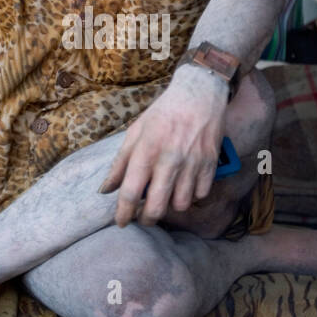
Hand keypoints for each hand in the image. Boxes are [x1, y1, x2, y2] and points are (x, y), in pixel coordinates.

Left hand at [99, 66, 227, 226]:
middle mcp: (169, 160)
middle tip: (143, 217)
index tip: (121, 222)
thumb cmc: (163, 113)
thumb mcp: (135, 132)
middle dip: (147, 219)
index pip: (130, 192)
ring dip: (171, 206)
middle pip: (156, 207)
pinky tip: (185, 186)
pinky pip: (200, 195)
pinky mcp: (210, 164)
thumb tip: (105, 189)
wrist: (199, 94)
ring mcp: (192, 163)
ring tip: (166, 197)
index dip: (123, 213)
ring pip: (180, 205)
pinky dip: (192, 195)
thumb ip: (120, 163)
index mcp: (146, 151)